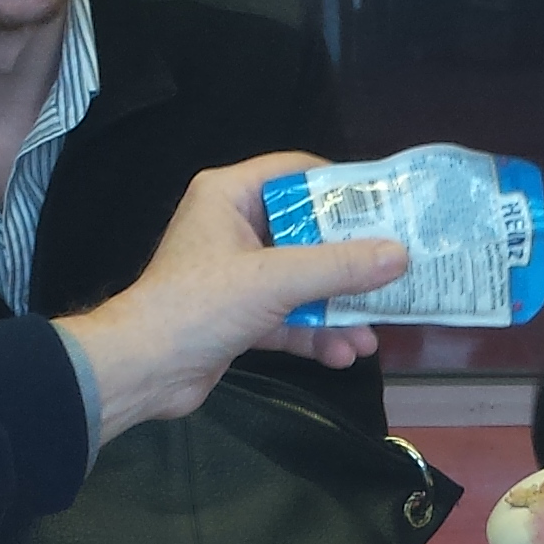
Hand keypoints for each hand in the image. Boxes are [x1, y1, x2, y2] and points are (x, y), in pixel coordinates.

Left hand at [55, 153, 401, 445]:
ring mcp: (237, 275)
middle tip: (394, 273)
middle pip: (307, 233)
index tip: (387, 207)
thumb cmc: (199, 305)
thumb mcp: (275, 281)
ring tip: (372, 334)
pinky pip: (288, 317)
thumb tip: (400, 255)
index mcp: (230, 196)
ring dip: (337, 308)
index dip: (342, 188)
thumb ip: (339, 267)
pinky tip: (344, 354)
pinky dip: (315, 334)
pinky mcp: (238, 315)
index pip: (296, 173)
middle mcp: (234, 228)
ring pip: (302, 282)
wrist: (143, 370)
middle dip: (350, 262)